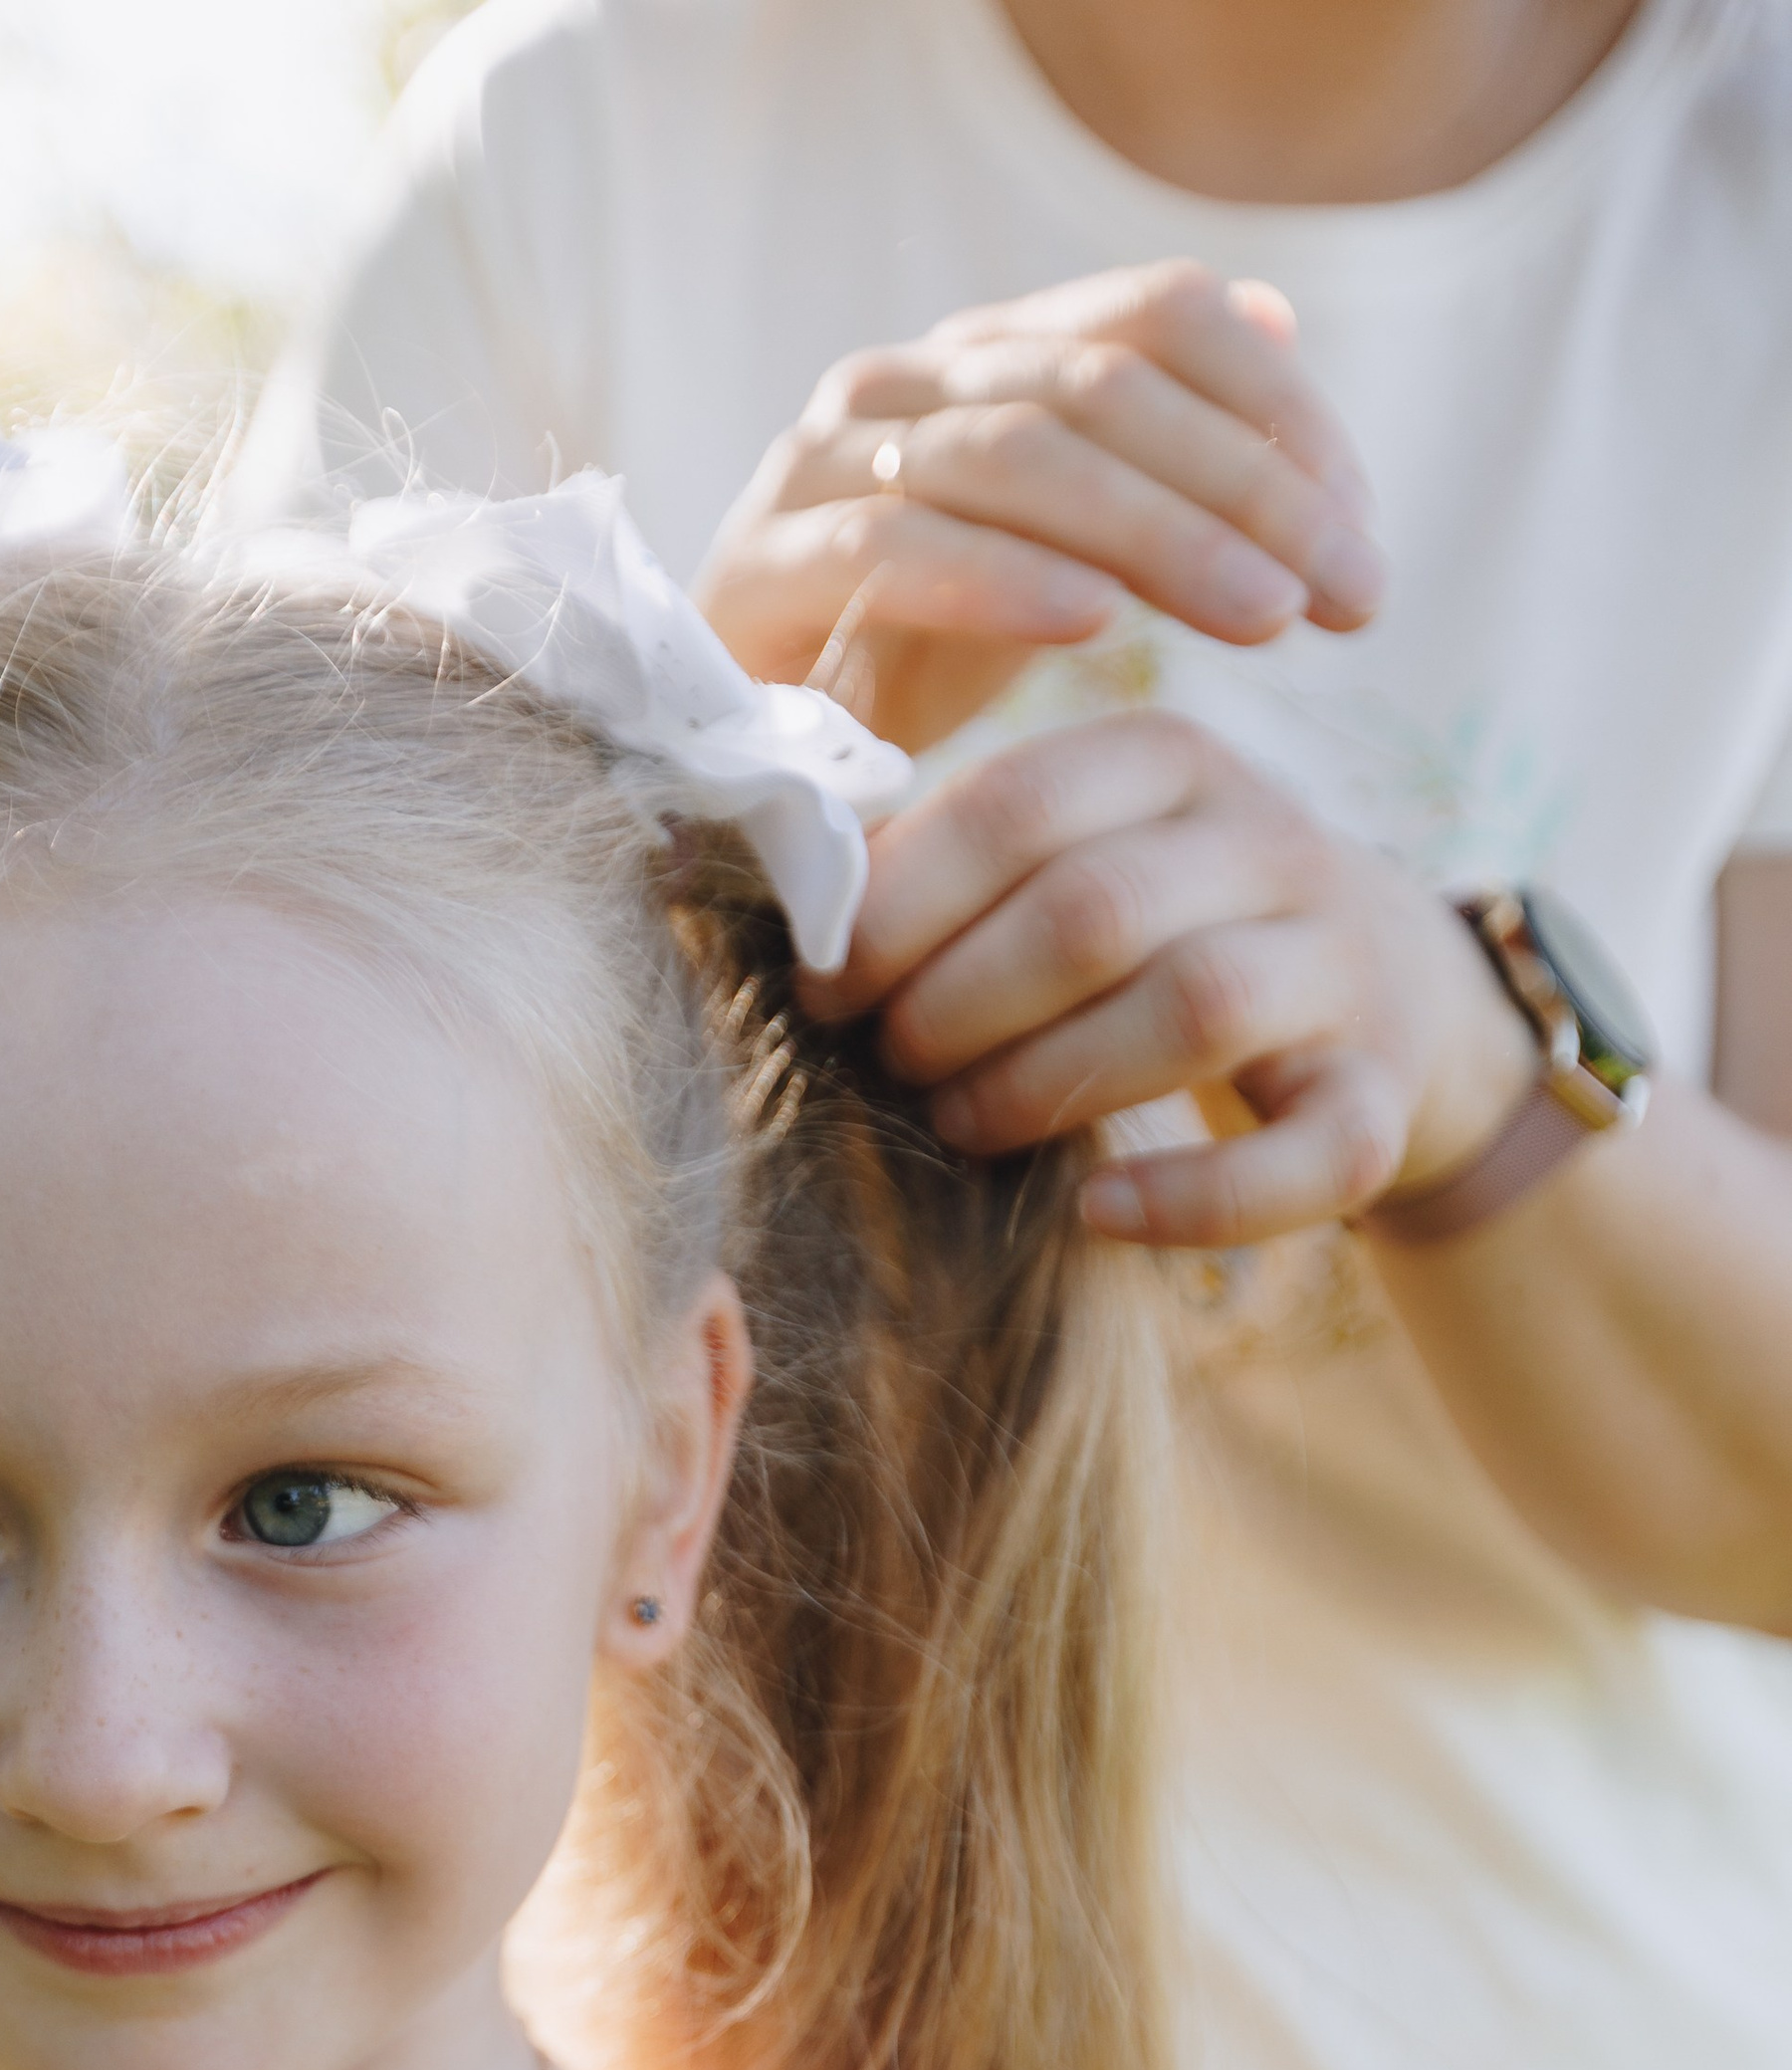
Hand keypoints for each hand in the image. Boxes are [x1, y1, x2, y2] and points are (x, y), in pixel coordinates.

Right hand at [695, 262, 1385, 753]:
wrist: (727, 759)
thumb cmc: (905, 656)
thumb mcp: (1055, 550)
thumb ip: (1155, 449)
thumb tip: (1281, 322)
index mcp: (984, 354)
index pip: (1160, 316)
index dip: (1281, 412)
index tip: (1363, 535)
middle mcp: (901, 379)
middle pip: (1103, 386)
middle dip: (1251, 490)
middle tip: (1352, 594)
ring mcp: (817, 465)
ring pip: (1012, 455)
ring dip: (1159, 536)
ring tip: (1263, 619)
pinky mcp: (756, 569)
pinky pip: (890, 550)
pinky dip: (998, 581)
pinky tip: (1093, 628)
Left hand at [803, 711, 1539, 1246]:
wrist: (1386, 993)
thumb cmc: (1163, 927)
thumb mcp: (1084, 849)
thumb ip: (960, 855)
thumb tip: (782, 881)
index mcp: (1174, 761)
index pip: (1017, 802)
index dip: (899, 904)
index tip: (826, 986)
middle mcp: (1272, 840)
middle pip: (1093, 910)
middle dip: (959, 1001)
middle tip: (890, 1061)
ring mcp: (1342, 968)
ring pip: (1192, 1006)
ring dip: (1047, 1082)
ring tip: (962, 1125)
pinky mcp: (1383, 1098)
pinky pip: (1303, 1156)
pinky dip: (1195, 1200)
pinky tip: (1095, 1209)